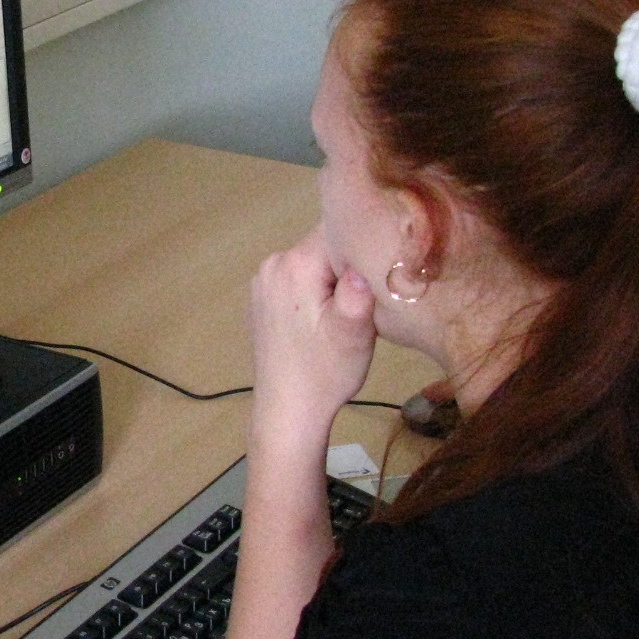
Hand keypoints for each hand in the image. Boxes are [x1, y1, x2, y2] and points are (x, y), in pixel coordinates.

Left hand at [248, 226, 377, 446]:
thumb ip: (358, 292)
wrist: (288, 410)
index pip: (338, 227)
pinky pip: (298, 278)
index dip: (362, 247)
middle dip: (346, 265)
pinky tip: (321, 321)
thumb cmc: (324, 374)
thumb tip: (364, 258)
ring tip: (342, 315)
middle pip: (324, 243)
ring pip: (312, 261)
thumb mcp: (353, 335)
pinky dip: (314, 291)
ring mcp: (262, 280)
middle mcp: (272, 263)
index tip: (376, 272)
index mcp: (294, 264)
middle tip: (362, 302)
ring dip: (331, 280)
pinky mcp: (261, 297)